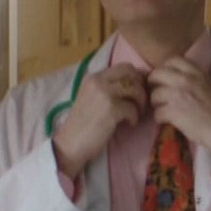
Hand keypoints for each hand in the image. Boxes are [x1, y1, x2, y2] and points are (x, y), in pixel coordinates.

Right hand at [51, 65, 147, 179]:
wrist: (69, 143)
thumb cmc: (81, 124)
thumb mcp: (90, 98)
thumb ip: (107, 88)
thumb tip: (133, 83)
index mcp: (93, 77)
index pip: (124, 67)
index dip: (136, 78)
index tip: (137, 91)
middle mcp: (98, 81)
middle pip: (132, 73)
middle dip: (141, 86)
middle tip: (140, 102)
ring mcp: (104, 94)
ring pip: (135, 90)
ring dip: (140, 103)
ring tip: (135, 114)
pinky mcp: (111, 110)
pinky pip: (133, 109)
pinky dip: (134, 118)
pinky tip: (129, 124)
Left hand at [147, 57, 210, 168]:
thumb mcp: (207, 85)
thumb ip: (192, 79)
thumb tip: (173, 80)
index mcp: (195, 72)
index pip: (172, 60)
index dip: (164, 68)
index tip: (164, 78)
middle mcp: (184, 79)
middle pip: (157, 74)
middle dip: (153, 84)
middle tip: (158, 94)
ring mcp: (177, 95)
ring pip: (154, 95)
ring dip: (156, 104)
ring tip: (164, 110)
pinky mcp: (172, 111)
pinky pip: (156, 113)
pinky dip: (160, 119)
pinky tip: (167, 121)